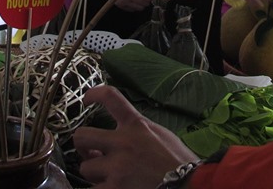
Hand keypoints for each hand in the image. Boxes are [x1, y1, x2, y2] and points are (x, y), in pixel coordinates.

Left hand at [75, 85, 198, 188]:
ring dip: (95, 175)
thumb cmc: (180, 163)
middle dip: (82, 146)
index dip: (94, 93)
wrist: (190, 185)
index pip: (111, 97)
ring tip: (108, 179)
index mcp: (136, 125)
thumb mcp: (162, 135)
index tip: (86, 99)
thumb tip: (122, 131)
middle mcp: (123, 143)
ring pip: (85, 168)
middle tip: (89, 154)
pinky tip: (110, 188)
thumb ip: (139, 130)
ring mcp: (118, 168)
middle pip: (82, 136)